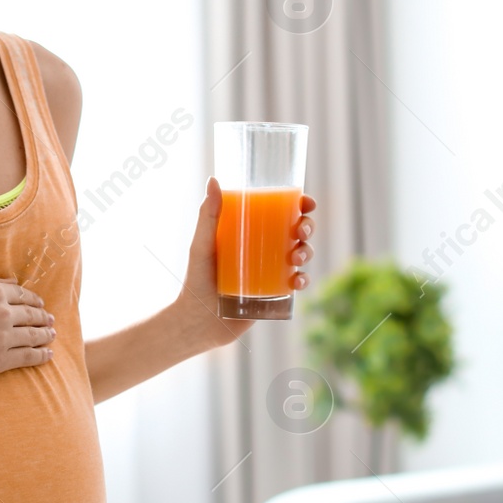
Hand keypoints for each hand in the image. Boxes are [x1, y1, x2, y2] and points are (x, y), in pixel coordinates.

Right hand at [0, 274, 56, 383]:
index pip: (23, 295)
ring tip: (51, 336)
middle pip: (32, 315)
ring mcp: (1, 338)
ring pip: (34, 336)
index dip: (35, 301)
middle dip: (44, 318)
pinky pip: (27, 358)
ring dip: (46, 336)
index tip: (40, 305)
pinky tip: (47, 355)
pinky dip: (41, 356)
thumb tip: (12, 282)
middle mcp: (1, 312)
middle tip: (51, 321)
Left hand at [174, 176, 316, 349]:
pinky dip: (303, 280)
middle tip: (300, 232)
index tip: (306, 203)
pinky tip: (298, 280)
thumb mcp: (202, 245)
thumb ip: (208, 215)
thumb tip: (214, 179)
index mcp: (248, 232)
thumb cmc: (195, 280)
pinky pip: (296, 284)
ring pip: (300, 255)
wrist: (197, 323)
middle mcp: (262, 249)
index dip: (299, 205)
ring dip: (307, 252)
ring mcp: (270, 271)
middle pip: (295, 231)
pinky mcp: (274, 294)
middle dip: (307, 227)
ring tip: (296, 258)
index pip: (279, 212)